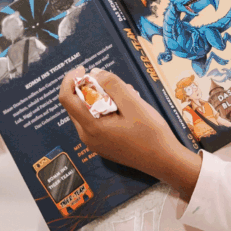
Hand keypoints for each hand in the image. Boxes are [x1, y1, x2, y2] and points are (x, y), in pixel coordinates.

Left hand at [58, 67, 202, 199]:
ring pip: (88, 111)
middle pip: (77, 104)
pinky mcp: (103, 145)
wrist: (164, 161)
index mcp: (91, 128)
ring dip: (102, 98)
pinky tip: (128, 109)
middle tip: (117, 85)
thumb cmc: (151, 134)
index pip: (66, 98)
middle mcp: (88, 137)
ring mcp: (94, 143)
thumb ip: (113, 86)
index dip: (70, 79)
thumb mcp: (134, 104)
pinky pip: (97, 121)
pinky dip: (107, 110)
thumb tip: (94, 73)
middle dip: (92, 88)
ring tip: (128, 96)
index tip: (83, 69)